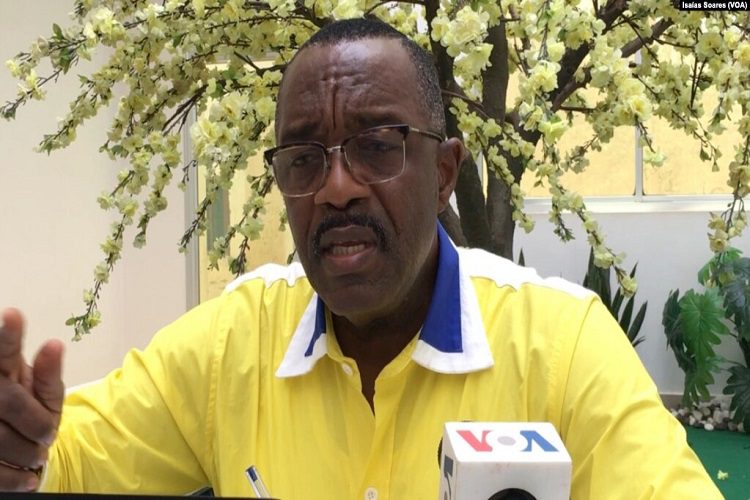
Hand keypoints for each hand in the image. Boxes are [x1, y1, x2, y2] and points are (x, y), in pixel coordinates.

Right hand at [0, 308, 63, 490]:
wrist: (20, 457)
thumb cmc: (32, 416)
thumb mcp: (47, 396)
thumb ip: (49, 375)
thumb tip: (55, 344)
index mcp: (3, 370)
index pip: (3, 350)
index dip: (8, 335)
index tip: (14, 314)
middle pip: (6, 399)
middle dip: (34, 422)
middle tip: (49, 436)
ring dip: (25, 451)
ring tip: (38, 456)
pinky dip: (12, 477)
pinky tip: (26, 478)